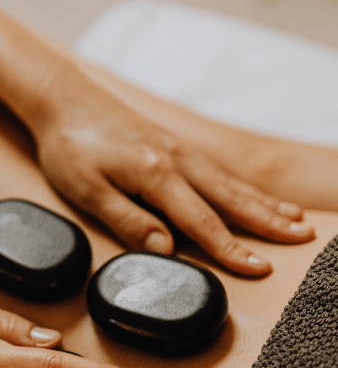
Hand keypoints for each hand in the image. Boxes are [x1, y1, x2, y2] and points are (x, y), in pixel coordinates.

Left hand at [30, 63, 313, 274]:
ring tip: (294, 219)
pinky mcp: (170, 144)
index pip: (201, 221)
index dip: (231, 249)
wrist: (64, 98)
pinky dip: (240, 184)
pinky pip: (215, 169)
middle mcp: (176, 159)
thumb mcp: (86, 189)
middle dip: (268, 221)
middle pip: (230, 198)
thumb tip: (166, 251)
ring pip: (228, 181)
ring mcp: (177, 149)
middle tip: (304, 238)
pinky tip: (250, 193)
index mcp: (156, 174)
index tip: (260, 269)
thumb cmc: (69, 145)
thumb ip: (127, 220)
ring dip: (262, 202)